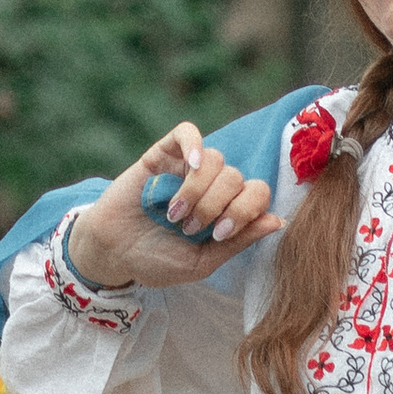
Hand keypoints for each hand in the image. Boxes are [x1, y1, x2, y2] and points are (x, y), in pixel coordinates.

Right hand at [63, 122, 280, 293]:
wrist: (113, 252)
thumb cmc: (158, 260)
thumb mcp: (203, 261)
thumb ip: (239, 241)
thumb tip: (278, 221)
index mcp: (227, 209)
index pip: (258, 193)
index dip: (245, 211)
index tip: (219, 234)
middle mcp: (213, 185)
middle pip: (236, 177)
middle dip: (215, 206)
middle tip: (189, 228)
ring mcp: (187, 167)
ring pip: (216, 159)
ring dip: (198, 190)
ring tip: (175, 213)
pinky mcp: (162, 154)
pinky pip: (187, 132)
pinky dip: (194, 145)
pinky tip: (191, 165)